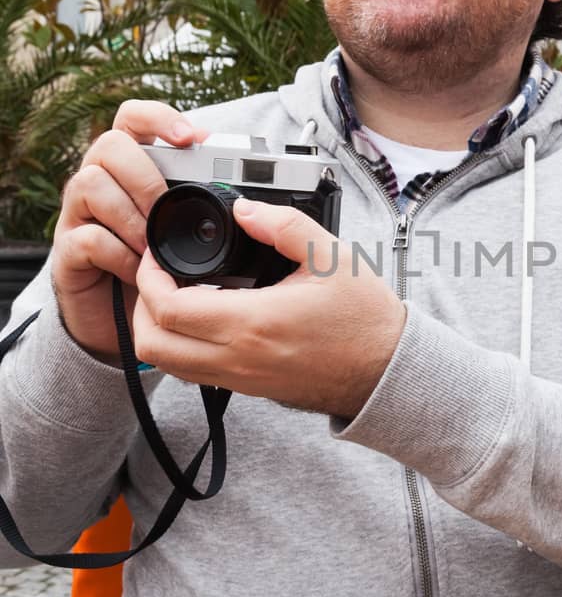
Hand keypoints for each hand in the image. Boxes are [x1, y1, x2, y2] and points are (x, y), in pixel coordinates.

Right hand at [52, 101, 208, 363]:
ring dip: (131, 216)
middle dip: (145, 176)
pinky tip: (138, 270)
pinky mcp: (68, 248)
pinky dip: (119, 254)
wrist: (125, 316)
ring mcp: (79, 212)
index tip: (190, 138)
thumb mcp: (185, 230)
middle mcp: (99, 179)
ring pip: (90, 183)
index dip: (158, 118)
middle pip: (109, 144)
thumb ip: (202, 207)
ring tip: (153, 247)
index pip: (133, 118)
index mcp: (130, 166)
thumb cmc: (159, 264)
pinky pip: (87, 236)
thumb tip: (250, 202)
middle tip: (165, 211)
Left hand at [133, 198, 406, 419]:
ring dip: (156, 329)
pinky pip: (192, 373)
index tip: (157, 255)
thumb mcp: (332, 257)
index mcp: (253, 323)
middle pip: (152, 344)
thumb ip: (284, 225)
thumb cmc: (364, 318)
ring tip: (174, 295)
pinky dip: (180, 347)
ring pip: (166, 364)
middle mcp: (239, 358)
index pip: (169, 309)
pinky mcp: (247, 388)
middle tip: (157, 274)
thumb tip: (244, 209)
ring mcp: (241, 378)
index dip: (149, 278)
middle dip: (141, 305)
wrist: (385, 370)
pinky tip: (202, 317)